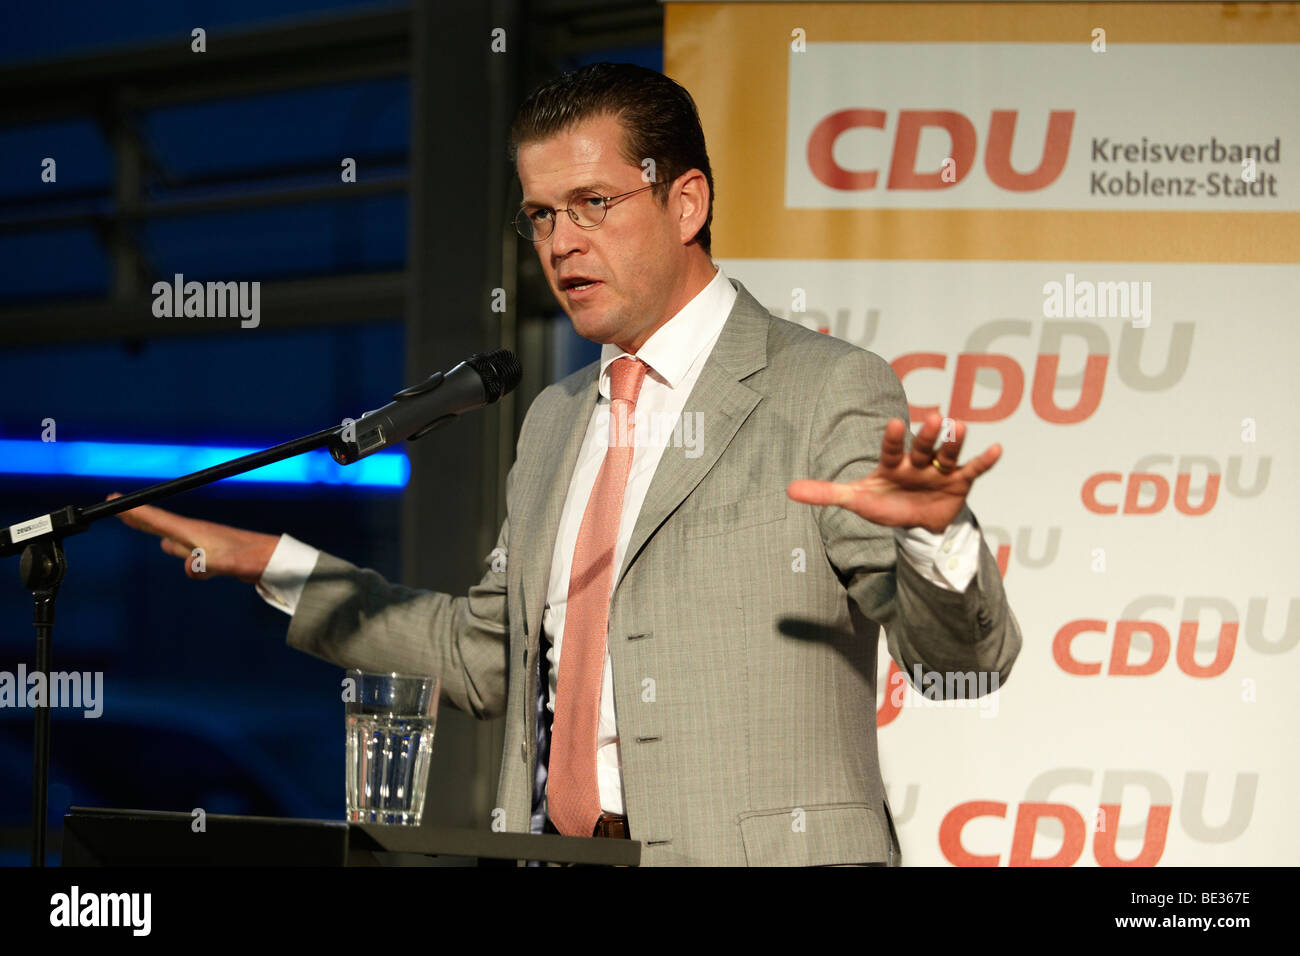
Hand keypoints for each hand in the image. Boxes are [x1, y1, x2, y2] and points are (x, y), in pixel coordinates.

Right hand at [108, 493, 279, 582]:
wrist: (277, 561)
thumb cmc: (254, 560)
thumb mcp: (228, 563)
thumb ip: (207, 564)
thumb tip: (189, 567)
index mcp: (195, 532)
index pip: (158, 519)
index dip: (134, 511)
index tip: (113, 501)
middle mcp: (198, 534)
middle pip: (160, 523)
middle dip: (137, 515)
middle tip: (115, 505)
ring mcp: (206, 544)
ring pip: (172, 536)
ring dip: (154, 528)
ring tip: (138, 522)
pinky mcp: (216, 555)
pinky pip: (187, 552)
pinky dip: (176, 550)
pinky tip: (175, 552)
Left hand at [786, 412, 1001, 533]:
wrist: (917, 524)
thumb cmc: (886, 505)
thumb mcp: (856, 500)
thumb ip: (826, 493)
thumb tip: (788, 490)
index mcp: (893, 464)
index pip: (891, 449)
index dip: (893, 438)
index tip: (896, 423)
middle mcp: (917, 463)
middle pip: (922, 447)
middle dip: (927, 435)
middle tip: (933, 417)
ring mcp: (939, 471)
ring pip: (947, 453)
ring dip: (953, 441)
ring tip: (959, 427)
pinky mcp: (959, 482)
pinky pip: (974, 470)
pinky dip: (985, 460)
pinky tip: (997, 448)